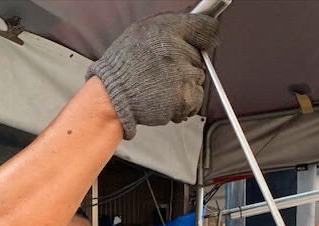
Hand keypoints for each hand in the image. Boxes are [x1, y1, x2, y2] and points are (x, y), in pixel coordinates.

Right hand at [86, 13, 219, 139]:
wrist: (113, 96)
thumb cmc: (123, 67)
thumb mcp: (143, 31)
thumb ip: (171, 30)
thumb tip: (194, 32)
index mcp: (168, 28)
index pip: (206, 28)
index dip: (205, 36)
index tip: (202, 42)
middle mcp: (179, 49)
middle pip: (201, 58)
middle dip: (187, 65)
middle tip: (165, 71)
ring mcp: (184, 75)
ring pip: (198, 80)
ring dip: (184, 86)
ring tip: (162, 86)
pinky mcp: (185, 97)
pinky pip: (195, 101)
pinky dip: (184, 104)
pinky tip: (165, 98)